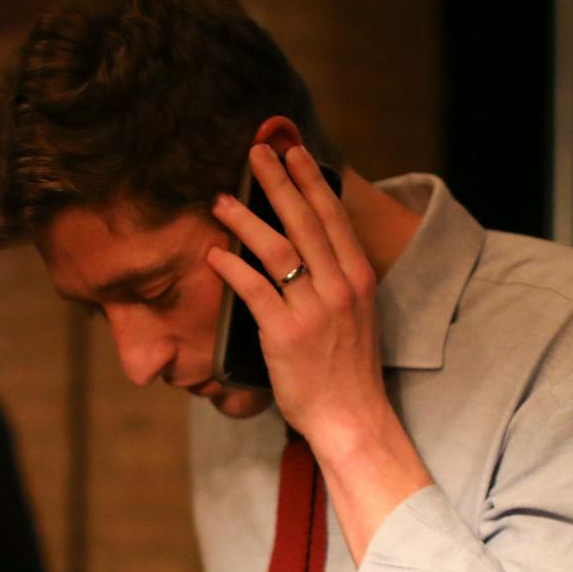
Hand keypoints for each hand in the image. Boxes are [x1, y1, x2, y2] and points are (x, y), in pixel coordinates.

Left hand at [206, 144, 393, 456]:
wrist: (352, 418)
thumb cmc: (347, 370)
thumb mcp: (355, 315)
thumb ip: (335, 281)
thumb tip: (308, 249)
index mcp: (358, 278)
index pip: (333, 217)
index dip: (311, 181)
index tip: (293, 153)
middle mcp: (340, 286)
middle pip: (305, 220)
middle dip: (278, 181)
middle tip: (255, 154)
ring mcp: (314, 309)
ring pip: (276, 248)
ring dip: (245, 219)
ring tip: (221, 200)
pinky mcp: (286, 334)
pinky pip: (255, 289)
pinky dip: (232, 267)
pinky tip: (214, 254)